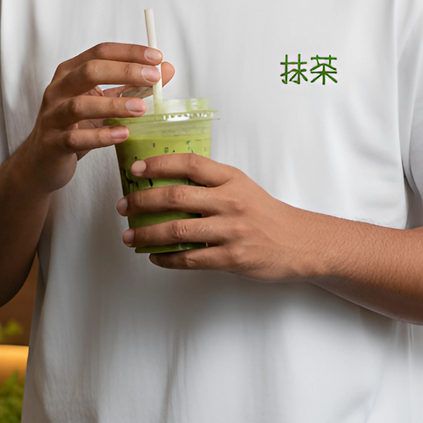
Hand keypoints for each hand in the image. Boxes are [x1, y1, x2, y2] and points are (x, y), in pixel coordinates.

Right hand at [19, 43, 174, 195]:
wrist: (42, 161)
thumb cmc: (75, 126)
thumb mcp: (104, 102)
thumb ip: (132, 85)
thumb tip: (166, 69)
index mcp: (70, 72)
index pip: (100, 52)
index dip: (129, 52)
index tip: (156, 56)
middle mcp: (58, 89)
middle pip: (89, 71)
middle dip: (124, 72)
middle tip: (153, 77)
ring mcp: (52, 116)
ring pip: (80, 105)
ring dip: (114, 105)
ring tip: (141, 108)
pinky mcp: (53, 143)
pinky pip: (76, 138)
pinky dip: (101, 136)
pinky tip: (123, 134)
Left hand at [117, 154, 310, 279]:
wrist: (300, 243)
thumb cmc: (265, 214)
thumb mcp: (242, 187)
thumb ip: (211, 183)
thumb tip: (165, 183)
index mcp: (231, 179)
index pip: (189, 163)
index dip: (159, 163)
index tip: (136, 168)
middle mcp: (230, 201)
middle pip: (176, 196)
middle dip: (142, 201)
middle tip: (123, 207)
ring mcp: (231, 231)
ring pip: (178, 231)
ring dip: (147, 234)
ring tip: (129, 236)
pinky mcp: (232, 257)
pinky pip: (190, 259)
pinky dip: (167, 259)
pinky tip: (154, 257)